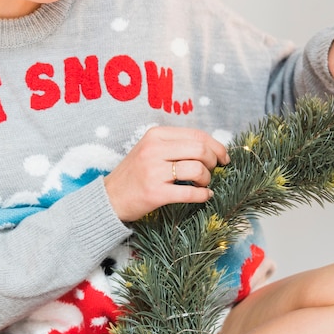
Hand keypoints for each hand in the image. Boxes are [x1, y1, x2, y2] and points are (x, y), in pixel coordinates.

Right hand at [104, 126, 229, 221]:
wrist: (109, 197)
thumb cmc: (134, 174)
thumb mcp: (150, 149)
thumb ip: (175, 145)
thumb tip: (210, 148)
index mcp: (155, 135)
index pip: (197, 135)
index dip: (216, 146)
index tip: (223, 157)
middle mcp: (154, 150)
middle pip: (200, 150)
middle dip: (214, 161)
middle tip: (213, 171)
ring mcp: (154, 171)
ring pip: (197, 169)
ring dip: (207, 179)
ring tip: (203, 184)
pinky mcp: (155, 193)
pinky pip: (190, 192)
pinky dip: (203, 195)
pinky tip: (205, 196)